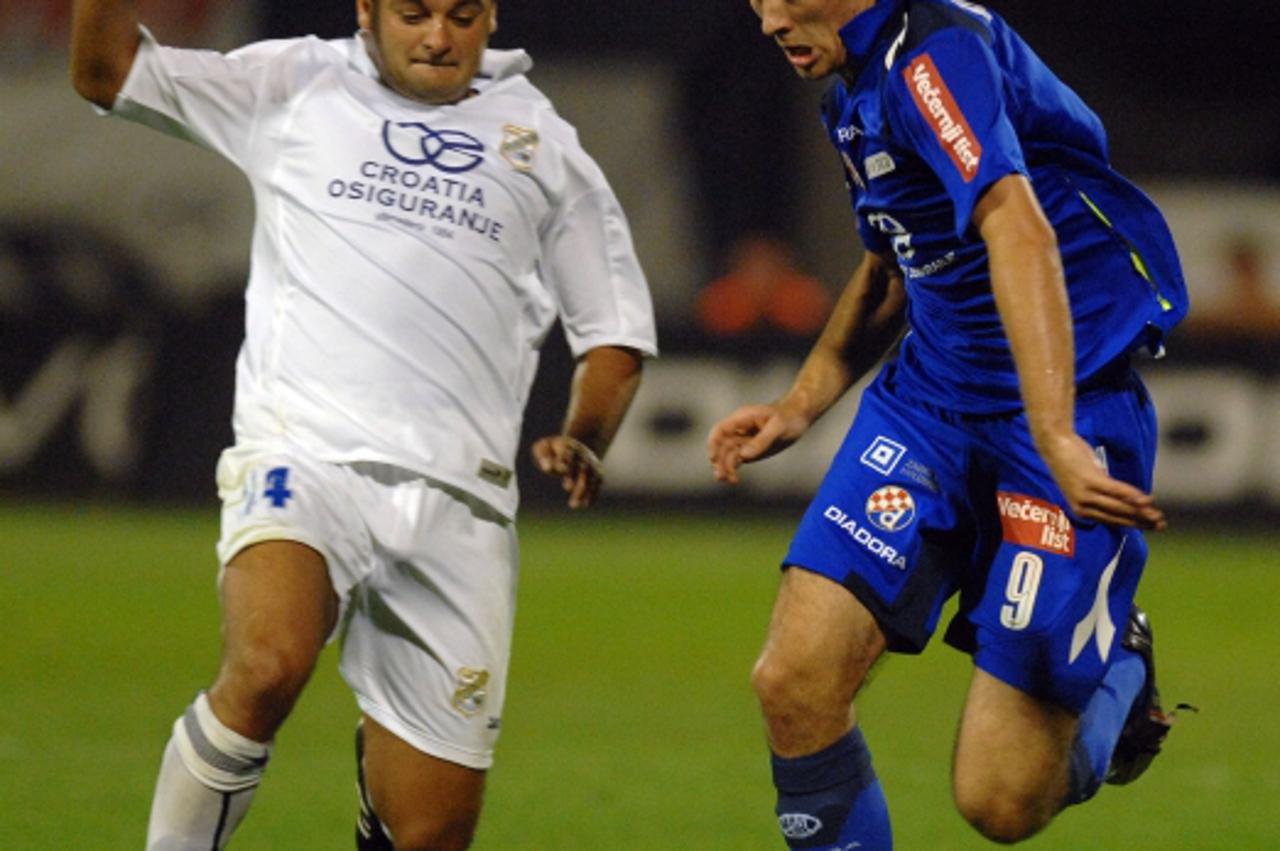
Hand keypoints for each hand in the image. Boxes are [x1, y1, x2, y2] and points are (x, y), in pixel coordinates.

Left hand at [531, 435, 603, 508]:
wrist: (575, 445)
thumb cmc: (552, 450)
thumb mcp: (543, 448)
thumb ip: (543, 457)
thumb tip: (547, 468)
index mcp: (568, 446)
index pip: (567, 454)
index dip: (564, 461)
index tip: (560, 470)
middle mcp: (582, 454)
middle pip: (581, 466)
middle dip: (575, 476)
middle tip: (567, 488)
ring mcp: (591, 463)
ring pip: (591, 476)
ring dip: (584, 490)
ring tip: (574, 505)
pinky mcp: (597, 472)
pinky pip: (597, 483)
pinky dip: (593, 493)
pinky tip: (586, 504)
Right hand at [707, 403, 810, 484]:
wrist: (797, 418)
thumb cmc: (788, 418)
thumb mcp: (778, 427)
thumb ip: (762, 440)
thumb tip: (744, 455)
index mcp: (742, 418)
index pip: (720, 430)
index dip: (713, 443)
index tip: (713, 458)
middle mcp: (738, 429)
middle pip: (721, 445)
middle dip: (719, 460)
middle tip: (722, 476)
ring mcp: (742, 440)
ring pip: (726, 455)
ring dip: (724, 468)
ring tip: (730, 481)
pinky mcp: (748, 450)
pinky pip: (735, 460)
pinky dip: (732, 470)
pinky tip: (734, 480)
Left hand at [1040, 433, 1166, 529]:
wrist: (1054, 444)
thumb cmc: (1072, 463)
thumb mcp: (1087, 483)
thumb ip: (1103, 494)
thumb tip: (1125, 500)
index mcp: (1081, 511)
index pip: (1113, 521)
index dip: (1134, 524)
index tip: (1151, 526)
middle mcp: (1082, 507)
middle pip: (1119, 517)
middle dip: (1142, 521)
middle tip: (1161, 525)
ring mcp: (1085, 494)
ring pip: (1119, 507)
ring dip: (1142, 512)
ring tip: (1158, 516)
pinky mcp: (1090, 481)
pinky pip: (1117, 490)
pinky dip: (1133, 496)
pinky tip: (1147, 500)